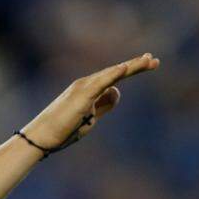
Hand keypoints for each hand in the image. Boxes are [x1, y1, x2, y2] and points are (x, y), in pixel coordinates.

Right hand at [22, 53, 159, 150]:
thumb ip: (104, 104)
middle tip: (155, 61)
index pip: (115, 76)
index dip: (132, 69)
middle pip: (116, 72)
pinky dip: (113, 74)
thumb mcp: (91, 117)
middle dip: (137, 65)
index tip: (148, 63)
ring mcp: (84, 88)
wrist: (43, 137)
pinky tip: (125, 67)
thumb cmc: (64, 129)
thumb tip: (117, 92)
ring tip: (149, 62)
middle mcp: (87, 84)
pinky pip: (101, 82)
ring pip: (112, 74)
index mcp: (90, 90)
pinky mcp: (82, 95)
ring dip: (131, 67)